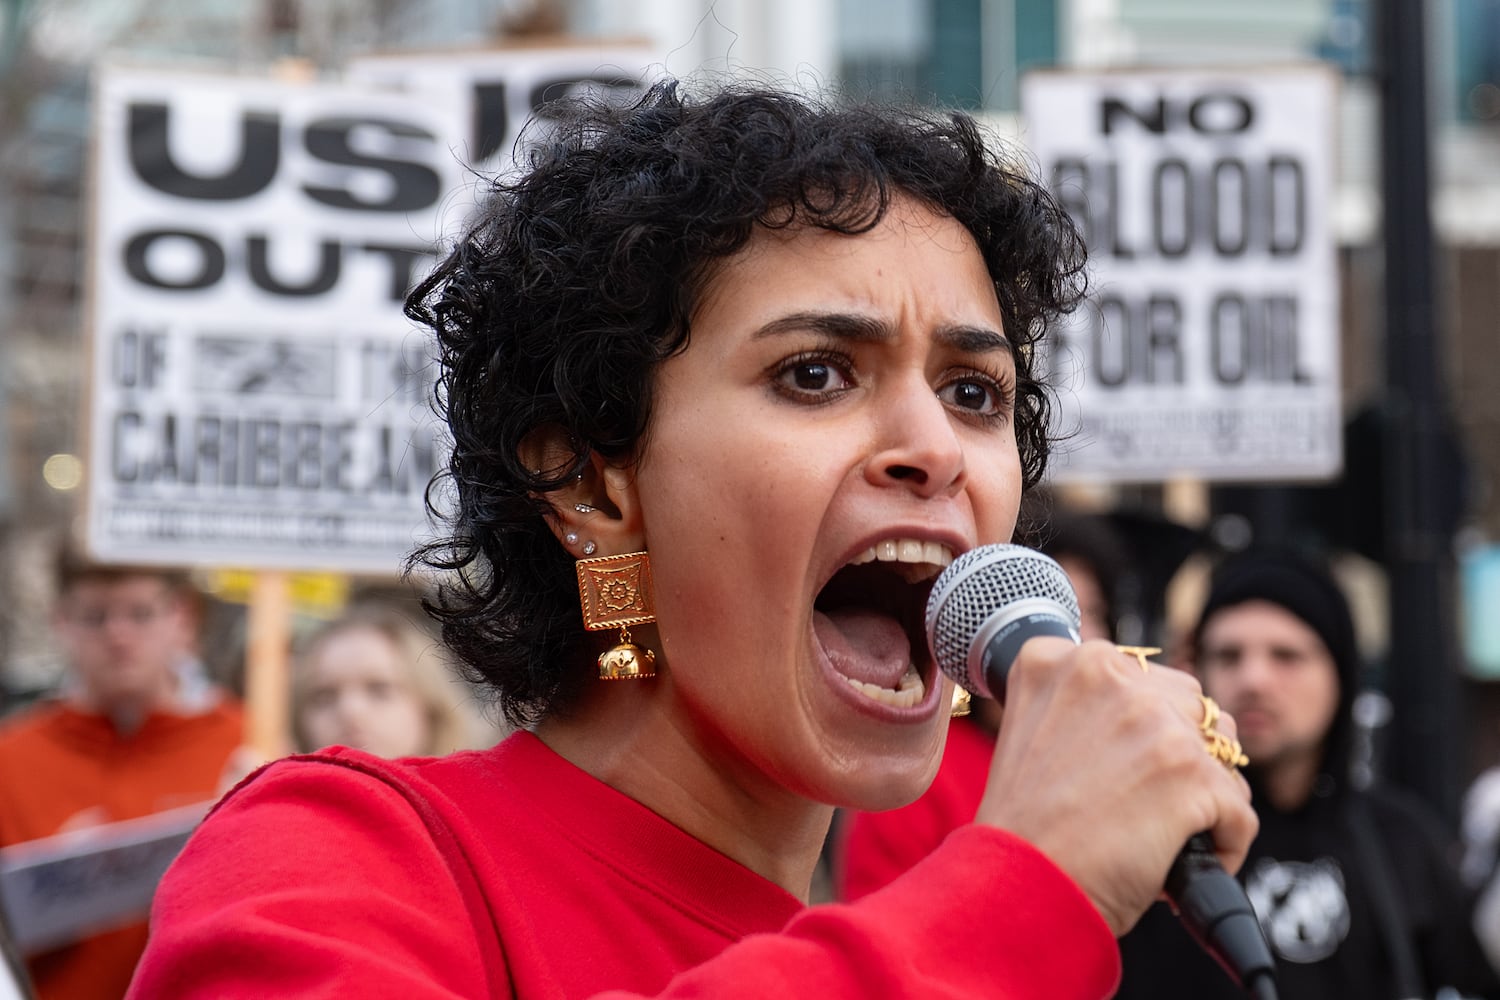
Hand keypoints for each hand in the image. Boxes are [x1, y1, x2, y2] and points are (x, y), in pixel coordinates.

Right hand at [973, 637, 1255, 935]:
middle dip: (1182, 753)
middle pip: (1189, 704)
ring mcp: (1154, 721)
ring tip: (1168, 832)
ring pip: (1223, 752)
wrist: (1018, 888)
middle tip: (1146, 803)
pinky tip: (1179, 866)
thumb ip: (1082, 707)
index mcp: (1063, 662)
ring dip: (1208, 793)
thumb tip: (1150, 714)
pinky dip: (1223, 845)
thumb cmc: (1025, 829)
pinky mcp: (1191, 771)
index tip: (1123, 764)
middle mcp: (1109, 676)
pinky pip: (1239, 811)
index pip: (1139, 675)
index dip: (1140, 726)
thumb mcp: (1034, 735)